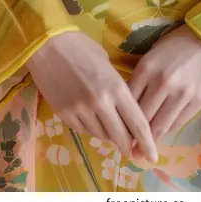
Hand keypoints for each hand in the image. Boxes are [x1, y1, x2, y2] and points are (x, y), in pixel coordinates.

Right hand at [27, 31, 157, 163]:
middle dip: (128, 146)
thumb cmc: (81, 47)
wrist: (48, 44)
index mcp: (115, 87)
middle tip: (132, 149)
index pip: (137, 122)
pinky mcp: (65, 115)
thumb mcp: (107, 64)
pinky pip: (84, 131)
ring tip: (108, 125)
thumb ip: (117, 89)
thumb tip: (124, 112)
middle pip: (120, 137)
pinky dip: (91, 129)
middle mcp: (100, 103)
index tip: (152, 157)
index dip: (147, 142)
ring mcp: (81, 111)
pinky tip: (91, 118)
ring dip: (109, 135)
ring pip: (101, 136)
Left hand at [128, 25, 200, 147]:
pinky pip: (176, 125)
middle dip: (132, 135)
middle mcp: (162, 83)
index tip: (117, 129)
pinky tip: (160, 137)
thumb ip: (141, 77)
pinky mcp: (197, 103)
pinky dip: (166, 133)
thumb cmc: (178, 44)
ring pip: (159, 127)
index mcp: (147, 68)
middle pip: (142, 118)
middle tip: (126, 146)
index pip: (128, 101)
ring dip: (149, 141)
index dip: (121, 118)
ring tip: (141, 150)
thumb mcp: (154, 54)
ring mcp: (181, 94)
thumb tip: (128, 104)